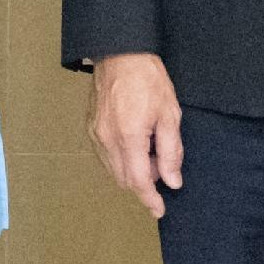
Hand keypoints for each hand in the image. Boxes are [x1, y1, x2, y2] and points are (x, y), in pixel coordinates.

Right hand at [89, 53, 185, 217]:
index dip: (150, 200)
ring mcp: (96, 134)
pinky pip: (105, 156)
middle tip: (163, 164)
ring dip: (132, 170)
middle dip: (145, 181)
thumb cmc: (147, 79)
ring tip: (150, 149)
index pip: (139, 181)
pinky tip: (135, 142)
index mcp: (130, 137)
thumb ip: (171, 151)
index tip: (160, 210)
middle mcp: (108, 139)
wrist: (120, 54)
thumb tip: (172, 180)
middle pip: (124, 179)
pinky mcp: (91, 128)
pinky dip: (121, 159)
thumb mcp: (170, 114)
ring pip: (113, 170)